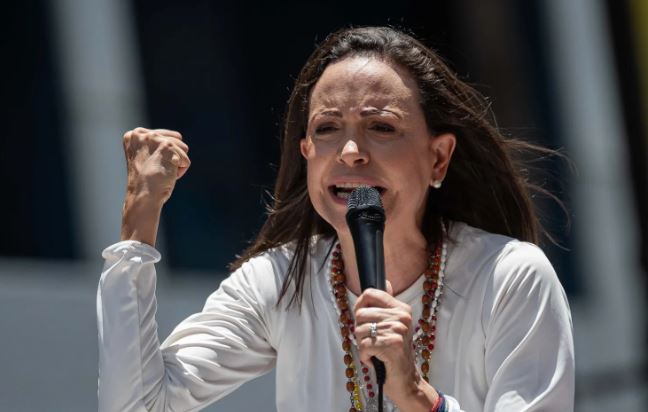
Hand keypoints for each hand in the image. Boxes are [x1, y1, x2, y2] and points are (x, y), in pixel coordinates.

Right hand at [122, 127, 189, 203]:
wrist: (143, 196)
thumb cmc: (146, 182)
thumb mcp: (147, 157)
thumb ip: (156, 145)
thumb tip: (178, 137)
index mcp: (134, 135)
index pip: (166, 136)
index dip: (165, 154)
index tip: (152, 165)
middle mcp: (142, 133)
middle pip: (177, 140)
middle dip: (172, 158)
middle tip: (155, 170)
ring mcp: (154, 138)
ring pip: (183, 148)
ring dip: (177, 164)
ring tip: (161, 172)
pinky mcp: (167, 146)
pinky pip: (186, 160)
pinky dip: (180, 171)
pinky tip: (166, 176)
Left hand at [353, 281, 438, 409]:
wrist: (407, 380)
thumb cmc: (395, 353)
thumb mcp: (394, 326)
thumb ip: (387, 305)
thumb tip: (386, 282)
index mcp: (402, 309)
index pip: (371, 293)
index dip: (359, 305)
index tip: (362, 317)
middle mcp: (402, 317)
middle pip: (360, 314)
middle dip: (360, 331)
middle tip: (372, 341)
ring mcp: (397, 330)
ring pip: (360, 330)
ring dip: (362, 345)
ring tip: (375, 351)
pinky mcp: (391, 345)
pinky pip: (363, 345)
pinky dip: (364, 356)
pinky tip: (375, 359)